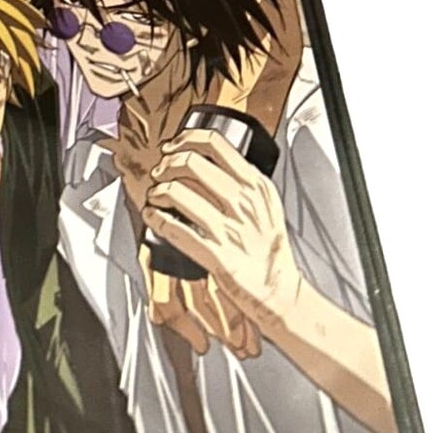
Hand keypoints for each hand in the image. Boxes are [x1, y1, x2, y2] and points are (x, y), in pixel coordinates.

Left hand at [141, 128, 301, 348]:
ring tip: (154, 196)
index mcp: (256, 185)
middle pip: (191, 162)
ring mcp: (230, 229)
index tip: (172, 147)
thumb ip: (243, 180)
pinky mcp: (217, 256)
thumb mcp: (267, 204)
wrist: (281, 292)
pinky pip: (176, 229)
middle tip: (159, 173)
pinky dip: (156, 219)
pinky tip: (151, 216)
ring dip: (158, 191)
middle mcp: (244, 203)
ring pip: (179, 192)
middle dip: (166, 164)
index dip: (185, 139)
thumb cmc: (270, 249)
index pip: (215, 144)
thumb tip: (207, 160)